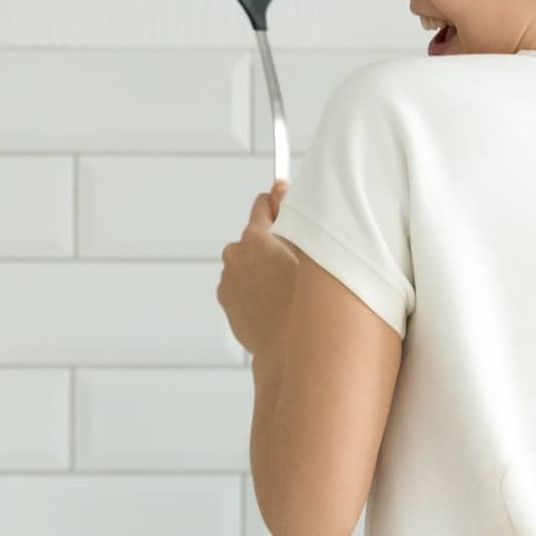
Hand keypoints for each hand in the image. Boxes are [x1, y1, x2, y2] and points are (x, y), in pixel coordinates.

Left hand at [217, 183, 295, 355]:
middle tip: (296, 260)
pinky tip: (274, 302)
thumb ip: (290, 212)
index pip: (262, 204)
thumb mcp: (308, 248)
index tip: (287, 207)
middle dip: (271, 242)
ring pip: (248, 262)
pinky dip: (254, 288)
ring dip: (262, 267)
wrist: (292, 348)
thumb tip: (279, 187)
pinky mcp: (227, 302)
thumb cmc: (306, 300)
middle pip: (253, 236)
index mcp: (255, 238)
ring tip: (287, 287)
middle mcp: (235, 256)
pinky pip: (242, 285)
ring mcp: (228, 281)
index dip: (278, 206)